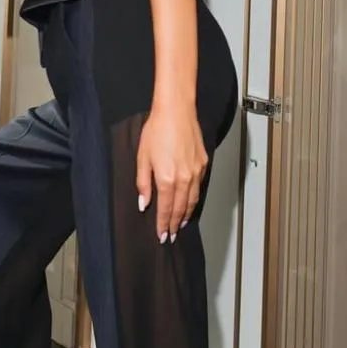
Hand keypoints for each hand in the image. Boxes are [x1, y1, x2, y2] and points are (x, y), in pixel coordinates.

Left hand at [136, 103, 207, 242]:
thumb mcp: (142, 157)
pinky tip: (190, 201)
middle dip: (176, 224)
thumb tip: (144, 203)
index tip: (162, 235)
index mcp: (167, 179)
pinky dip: (195, 198)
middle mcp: (184, 179)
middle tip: (172, 235)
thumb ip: (143, 183)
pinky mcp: (203, 163)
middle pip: (181, 209)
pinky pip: (200, 187)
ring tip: (182, 223)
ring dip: (187, 214)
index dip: (164, 225)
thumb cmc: (157, 130)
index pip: (166, 210)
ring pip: (193, 200)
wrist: (176, 111)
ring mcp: (196, 172)